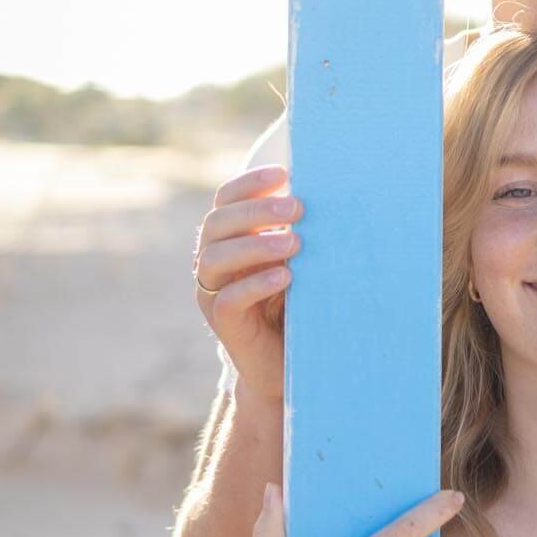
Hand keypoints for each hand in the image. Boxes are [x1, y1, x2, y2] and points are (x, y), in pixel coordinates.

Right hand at [193, 164, 302, 403]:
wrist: (287, 364)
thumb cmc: (296, 303)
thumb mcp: (297, 262)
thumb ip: (295, 233)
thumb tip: (323, 194)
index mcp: (228, 239)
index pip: (226, 200)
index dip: (249, 183)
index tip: (283, 173)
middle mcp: (213, 262)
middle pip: (217, 223)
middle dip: (256, 210)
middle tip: (298, 209)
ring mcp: (213, 293)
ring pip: (215, 259)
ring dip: (256, 245)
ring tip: (295, 243)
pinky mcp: (223, 324)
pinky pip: (228, 299)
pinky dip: (256, 284)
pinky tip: (285, 277)